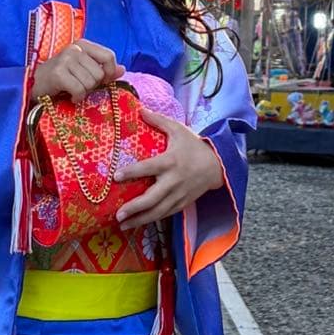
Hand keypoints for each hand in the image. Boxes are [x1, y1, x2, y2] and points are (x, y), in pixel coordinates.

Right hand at [31, 40, 124, 103]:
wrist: (34, 84)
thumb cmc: (60, 78)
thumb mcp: (83, 70)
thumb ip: (103, 69)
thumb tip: (122, 70)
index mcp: (83, 44)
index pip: (108, 56)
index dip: (109, 73)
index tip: (102, 82)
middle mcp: (75, 48)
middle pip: (99, 74)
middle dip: (92, 86)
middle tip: (79, 86)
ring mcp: (66, 60)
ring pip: (90, 83)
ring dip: (83, 92)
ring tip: (72, 90)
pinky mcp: (58, 73)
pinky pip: (79, 90)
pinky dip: (76, 98)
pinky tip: (69, 97)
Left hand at [114, 108, 223, 229]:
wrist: (217, 165)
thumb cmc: (194, 146)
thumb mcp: (178, 130)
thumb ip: (159, 121)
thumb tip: (140, 109)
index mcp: (170, 161)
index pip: (148, 168)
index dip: (132, 172)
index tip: (116, 177)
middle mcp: (173, 181)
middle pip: (152, 198)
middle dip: (134, 207)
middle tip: (118, 214)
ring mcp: (178, 195)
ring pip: (157, 211)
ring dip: (139, 220)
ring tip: (123, 225)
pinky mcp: (181, 204)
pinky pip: (164, 215)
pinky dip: (150, 220)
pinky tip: (137, 224)